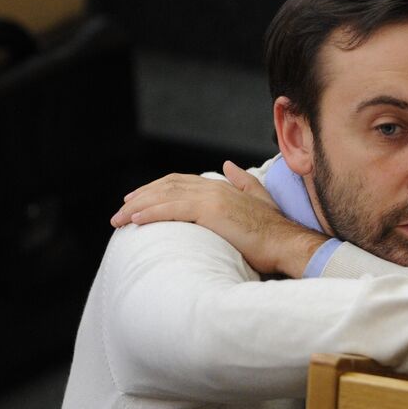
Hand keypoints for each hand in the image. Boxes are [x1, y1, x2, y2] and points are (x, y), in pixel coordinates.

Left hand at [110, 161, 328, 276]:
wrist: (287, 243)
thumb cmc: (274, 232)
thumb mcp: (258, 200)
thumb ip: (242, 181)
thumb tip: (228, 165)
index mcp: (221, 186)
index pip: (179, 182)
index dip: (156, 188)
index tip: (137, 199)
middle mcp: (213, 187)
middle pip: (167, 186)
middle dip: (141, 196)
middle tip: (120, 209)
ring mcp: (211, 197)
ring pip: (164, 196)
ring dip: (138, 207)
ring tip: (119, 219)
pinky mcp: (209, 211)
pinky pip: (171, 209)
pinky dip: (150, 213)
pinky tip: (135, 220)